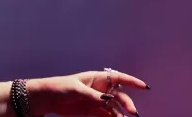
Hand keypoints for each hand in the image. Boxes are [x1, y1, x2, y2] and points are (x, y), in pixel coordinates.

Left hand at [27, 69, 147, 116]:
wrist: (46, 99)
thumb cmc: (59, 88)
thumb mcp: (76, 89)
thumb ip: (93, 95)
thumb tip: (109, 99)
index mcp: (95, 78)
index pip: (118, 77)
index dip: (132, 81)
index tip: (145, 87)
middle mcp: (99, 89)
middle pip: (118, 95)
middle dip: (127, 102)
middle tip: (132, 112)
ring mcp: (97, 100)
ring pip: (114, 107)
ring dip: (121, 114)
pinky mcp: (92, 111)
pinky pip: (107, 115)